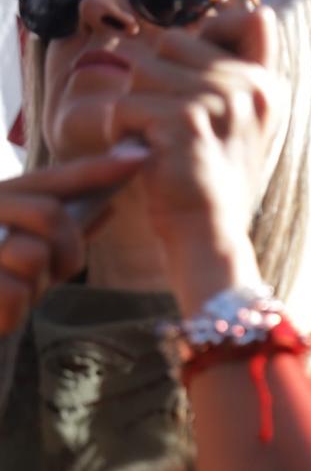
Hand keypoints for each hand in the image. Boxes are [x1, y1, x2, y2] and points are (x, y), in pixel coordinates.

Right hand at [0, 152, 146, 331]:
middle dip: (66, 250)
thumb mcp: (26, 248)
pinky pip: (13, 294)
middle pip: (50, 214)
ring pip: (31, 255)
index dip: (97, 169)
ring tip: (13, 291)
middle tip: (54, 272)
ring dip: (33, 284)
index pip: (54, 178)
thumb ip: (64, 228)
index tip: (138, 159)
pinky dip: (12, 311)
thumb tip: (110, 205)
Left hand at [107, 7, 283, 309]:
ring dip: (137, 107)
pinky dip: (123, 132)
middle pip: (171, 41)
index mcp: (266, 84)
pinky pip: (125, 104)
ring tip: (161, 142)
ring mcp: (218, 102)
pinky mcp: (184, 120)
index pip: (243, 18)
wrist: (209, 234)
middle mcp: (250, 87)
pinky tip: (148, 156)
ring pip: (141, 69)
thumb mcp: (244, 117)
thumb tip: (258, 10)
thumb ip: (246, 64)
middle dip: (158, 80)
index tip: (200, 81)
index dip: (207, 40)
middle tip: (176, 127)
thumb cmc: (214, 178)